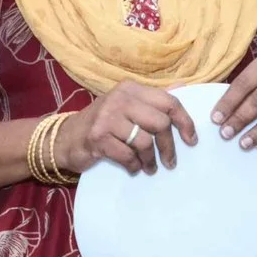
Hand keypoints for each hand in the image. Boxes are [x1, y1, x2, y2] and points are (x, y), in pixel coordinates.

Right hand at [58, 82, 197, 175]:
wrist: (66, 138)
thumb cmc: (103, 123)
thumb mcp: (126, 105)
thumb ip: (153, 98)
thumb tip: (183, 87)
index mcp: (131, 88)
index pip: (168, 102)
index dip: (185, 122)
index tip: (191, 140)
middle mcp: (120, 98)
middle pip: (160, 123)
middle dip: (168, 147)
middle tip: (170, 161)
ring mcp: (107, 117)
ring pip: (145, 141)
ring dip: (150, 160)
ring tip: (149, 167)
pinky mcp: (98, 137)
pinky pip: (127, 155)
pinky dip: (134, 166)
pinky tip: (133, 168)